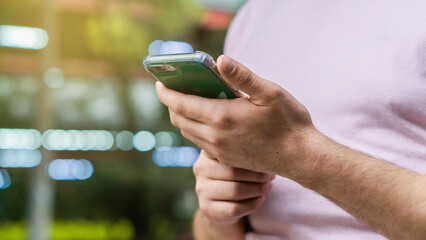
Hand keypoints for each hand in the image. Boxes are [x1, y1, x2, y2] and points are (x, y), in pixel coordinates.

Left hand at [156, 55, 319, 175]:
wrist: (300, 157)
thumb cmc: (288, 122)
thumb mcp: (270, 93)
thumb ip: (242, 76)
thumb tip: (220, 60)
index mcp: (222, 117)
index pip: (181, 104)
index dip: (166, 92)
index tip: (158, 83)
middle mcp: (215, 136)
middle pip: (179, 119)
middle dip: (171, 103)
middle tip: (173, 89)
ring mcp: (219, 150)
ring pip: (187, 132)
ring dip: (182, 116)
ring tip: (188, 101)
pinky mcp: (225, 159)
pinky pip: (199, 142)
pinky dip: (194, 128)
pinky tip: (207, 119)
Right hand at [194, 151, 273, 224]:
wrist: (221, 202)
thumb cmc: (235, 174)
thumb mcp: (235, 159)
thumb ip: (244, 152)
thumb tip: (267, 151)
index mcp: (208, 152)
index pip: (231, 153)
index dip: (252, 158)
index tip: (269, 161)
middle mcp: (200, 169)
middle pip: (233, 172)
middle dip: (257, 175)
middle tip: (271, 177)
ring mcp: (201, 190)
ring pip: (235, 191)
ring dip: (257, 189)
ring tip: (268, 187)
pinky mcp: (207, 208)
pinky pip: (234, 208)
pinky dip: (252, 204)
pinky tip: (260, 199)